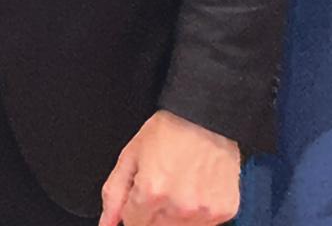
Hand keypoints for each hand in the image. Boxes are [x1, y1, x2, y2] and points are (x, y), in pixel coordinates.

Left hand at [97, 110, 240, 225]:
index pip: (133, 223)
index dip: (133, 209)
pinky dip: (196, 214)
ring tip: (178, 186)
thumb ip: (114, 194)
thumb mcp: (130, 156)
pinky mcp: (224, 211)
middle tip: (160, 186)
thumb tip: (107, 223)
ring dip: (174, 216)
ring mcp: (204, 211)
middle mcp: (179, 206)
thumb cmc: (169, 131)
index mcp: (151, 192)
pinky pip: (203, 225)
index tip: (140, 195)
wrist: (207, 118)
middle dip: (151, 213)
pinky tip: (195, 190)